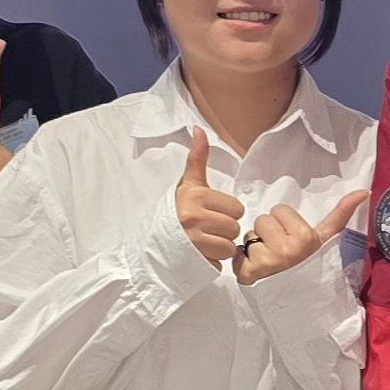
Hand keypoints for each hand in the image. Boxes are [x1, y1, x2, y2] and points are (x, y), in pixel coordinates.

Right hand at [175, 128, 246, 268]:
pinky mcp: (195, 260)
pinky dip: (215, 260)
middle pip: (235, 227)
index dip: (226, 212)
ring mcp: (194, 241)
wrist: (152, 242)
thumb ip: (198, 158)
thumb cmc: (177, 210)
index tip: (210, 212)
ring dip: (221, 246)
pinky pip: (222, 261)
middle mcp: (194, 218)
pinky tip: (202, 253)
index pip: (237, 208)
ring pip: (230, 246)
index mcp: (196, 196)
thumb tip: (199, 129)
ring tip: (204, 240)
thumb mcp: (188, 184)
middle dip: (224, 230)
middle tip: (207, 228)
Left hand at [236, 190, 368, 284]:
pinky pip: (236, 253)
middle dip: (268, 233)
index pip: (280, 210)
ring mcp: (266, 262)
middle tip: (279, 251)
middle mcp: (286, 250)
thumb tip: (363, 191)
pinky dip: (242, 261)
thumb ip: (340, 214)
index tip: (294, 240)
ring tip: (268, 262)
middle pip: (262, 220)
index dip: (285, 223)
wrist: (299, 305)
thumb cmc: (309, 266)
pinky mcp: (248, 274)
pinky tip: (255, 270)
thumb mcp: (324, 240)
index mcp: (306, 238)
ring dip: (255, 247)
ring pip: (249, 236)